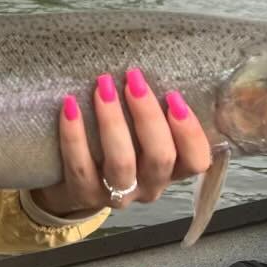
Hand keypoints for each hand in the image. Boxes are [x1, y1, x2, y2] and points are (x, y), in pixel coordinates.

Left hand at [29, 69, 212, 217]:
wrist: (70, 186)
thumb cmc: (114, 148)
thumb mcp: (140, 136)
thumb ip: (151, 114)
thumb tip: (146, 70)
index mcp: (171, 170)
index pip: (196, 160)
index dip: (190, 132)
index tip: (174, 96)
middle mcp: (150, 186)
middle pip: (160, 157)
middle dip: (147, 115)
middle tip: (133, 79)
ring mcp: (117, 196)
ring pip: (121, 163)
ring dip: (113, 121)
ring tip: (103, 86)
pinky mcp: (84, 195)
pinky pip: (80, 166)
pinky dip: (74, 134)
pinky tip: (70, 106)